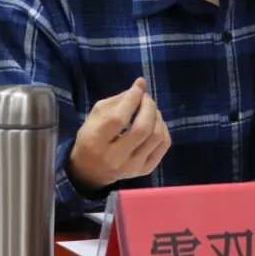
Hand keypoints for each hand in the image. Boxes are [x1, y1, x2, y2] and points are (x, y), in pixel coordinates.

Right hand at [67, 77, 170, 192]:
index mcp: (95, 142)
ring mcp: (132, 167)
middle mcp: (114, 158)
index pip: (118, 118)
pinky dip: (163, 129)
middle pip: (142, 129)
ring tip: (150, 110)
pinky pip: (163, 146)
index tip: (139, 86)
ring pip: (156, 137)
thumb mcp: (96, 116)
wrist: (91, 170)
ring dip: (157, 117)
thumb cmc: (92, 137)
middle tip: (146, 98)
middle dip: (148, 107)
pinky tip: (155, 123)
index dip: (132, 99)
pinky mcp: (144, 170)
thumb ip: (118, 99)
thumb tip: (141, 84)